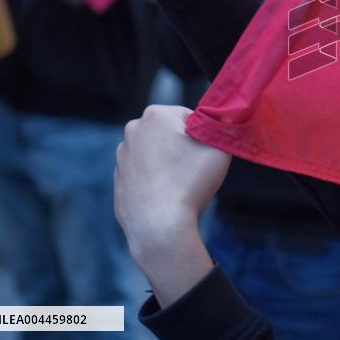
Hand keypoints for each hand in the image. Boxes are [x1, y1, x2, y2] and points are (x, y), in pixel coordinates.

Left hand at [115, 105, 228, 305]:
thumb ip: (221, 125)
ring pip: (156, 153)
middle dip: (182, 146)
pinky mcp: (118, 179)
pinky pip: (144, 174)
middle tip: (193, 170)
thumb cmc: (190, 182)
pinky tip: (166, 196)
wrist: (158, 225)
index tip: (203, 154)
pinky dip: (155, 181)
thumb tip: (218, 120)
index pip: (189, 116)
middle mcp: (133, 129)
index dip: (201, 136)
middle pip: (169, 133)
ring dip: (168, 163)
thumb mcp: (220, 146)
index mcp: (156, 114)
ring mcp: (122, 156)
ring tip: (179, 185)